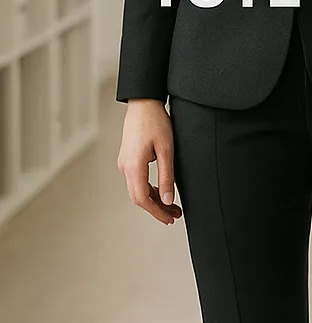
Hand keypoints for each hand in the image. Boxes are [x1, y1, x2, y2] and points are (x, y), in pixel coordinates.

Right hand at [118, 98, 180, 224]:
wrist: (143, 104)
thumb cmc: (156, 123)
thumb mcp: (167, 150)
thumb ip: (167, 176)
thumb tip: (168, 200)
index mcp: (133, 167)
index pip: (142, 199)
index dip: (156, 212)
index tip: (170, 219)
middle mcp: (125, 168)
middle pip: (139, 197)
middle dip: (157, 209)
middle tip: (174, 216)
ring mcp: (125, 164)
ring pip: (138, 190)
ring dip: (155, 199)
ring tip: (173, 206)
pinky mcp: (128, 159)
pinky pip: (137, 181)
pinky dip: (150, 189)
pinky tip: (163, 191)